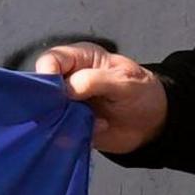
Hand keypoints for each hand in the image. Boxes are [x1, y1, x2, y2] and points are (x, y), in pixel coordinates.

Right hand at [30, 42, 168, 155]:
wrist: (152, 124)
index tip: (57, 92)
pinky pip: (57, 132)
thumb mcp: (124, 81)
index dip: (48, 73)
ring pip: (46, 112)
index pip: (50, 60)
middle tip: (73, 111)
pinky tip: (96, 129)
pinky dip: (72, 135)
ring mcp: (65, 105)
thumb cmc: (141, 92)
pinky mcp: (67, 126)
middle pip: (42, 88)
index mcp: (78, 59)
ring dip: (64, 121)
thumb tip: (66, 88)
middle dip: (53, 102)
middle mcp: (67, 80)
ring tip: (91, 121)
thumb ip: (95, 80)